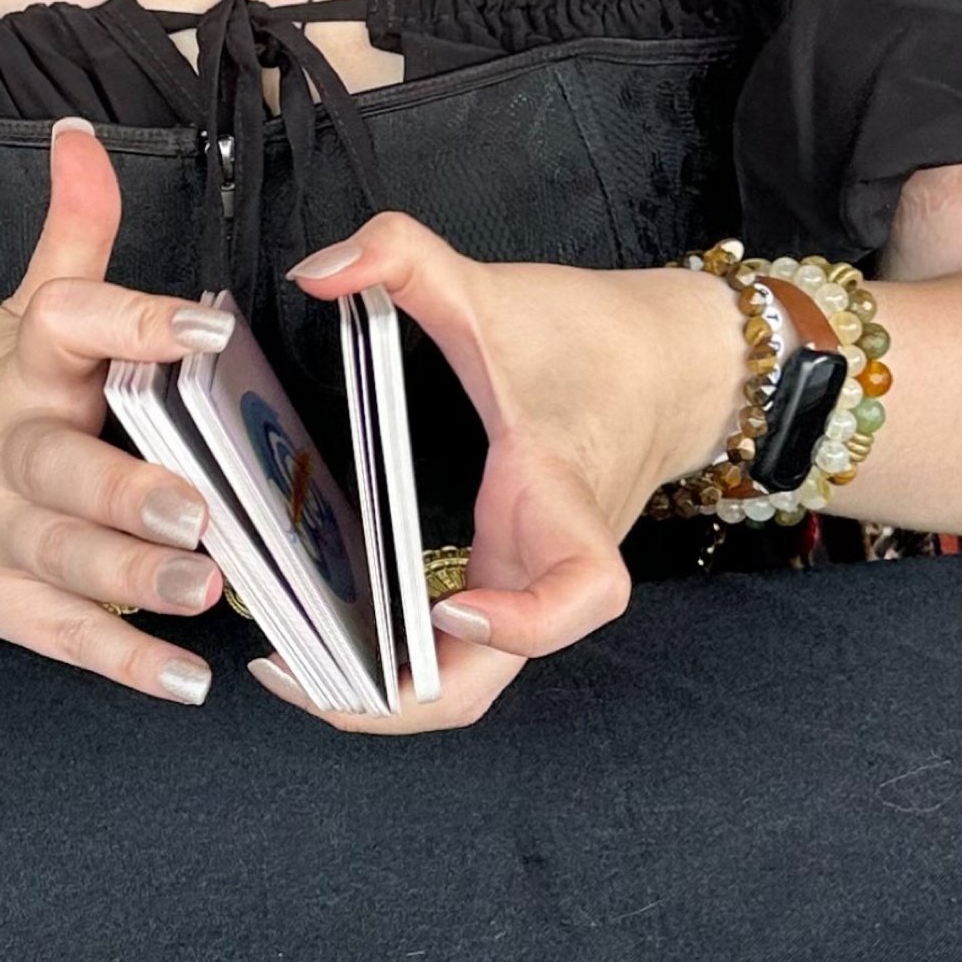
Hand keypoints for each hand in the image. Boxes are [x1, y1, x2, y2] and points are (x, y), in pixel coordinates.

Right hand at [0, 118, 230, 702]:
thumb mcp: (7, 313)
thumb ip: (69, 233)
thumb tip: (82, 135)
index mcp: (22, 365)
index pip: (71, 322)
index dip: (139, 323)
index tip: (211, 326)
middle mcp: (5, 445)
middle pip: (64, 464)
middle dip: (129, 488)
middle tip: (198, 506)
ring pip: (62, 554)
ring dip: (131, 578)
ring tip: (202, 590)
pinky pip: (54, 631)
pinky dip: (118, 661)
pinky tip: (182, 680)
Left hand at [251, 219, 744, 733]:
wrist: (670, 364)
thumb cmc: (595, 339)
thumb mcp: (494, 286)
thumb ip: (405, 255)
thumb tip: (318, 268)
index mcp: (562, 503)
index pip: (576, 596)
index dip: (518, 622)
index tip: (450, 606)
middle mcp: (546, 564)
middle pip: (489, 684)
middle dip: (395, 705)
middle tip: (298, 676)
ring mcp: (526, 581)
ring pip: (467, 683)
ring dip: (384, 696)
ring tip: (291, 669)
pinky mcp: (507, 578)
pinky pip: (455, 652)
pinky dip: (394, 660)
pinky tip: (325, 635)